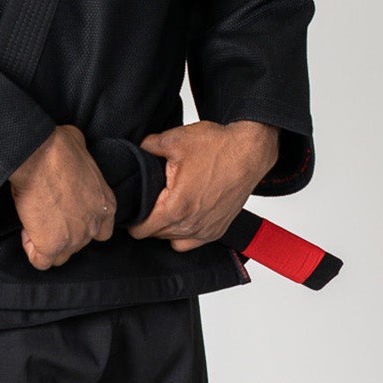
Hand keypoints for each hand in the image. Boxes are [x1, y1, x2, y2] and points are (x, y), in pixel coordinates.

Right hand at [8, 124, 117, 269]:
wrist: (39, 155)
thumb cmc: (58, 146)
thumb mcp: (82, 148)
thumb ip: (82, 161)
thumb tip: (72, 148)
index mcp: (106, 204)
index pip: (102, 231)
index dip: (81, 224)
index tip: (64, 212)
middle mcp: (94, 225)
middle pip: (78, 245)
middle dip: (61, 234)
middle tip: (45, 215)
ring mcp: (74, 238)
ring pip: (60, 257)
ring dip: (46, 244)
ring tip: (33, 223)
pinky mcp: (52, 245)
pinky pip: (41, 262)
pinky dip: (31, 250)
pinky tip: (26, 231)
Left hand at [125, 120, 279, 250]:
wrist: (250, 152)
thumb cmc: (218, 147)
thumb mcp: (175, 140)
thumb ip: (148, 147)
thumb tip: (137, 151)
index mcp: (176, 207)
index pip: (141, 230)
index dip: (132, 220)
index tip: (132, 209)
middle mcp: (191, 224)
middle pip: (155, 235)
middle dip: (149, 220)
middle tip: (151, 200)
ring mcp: (206, 230)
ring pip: (173, 240)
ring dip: (166, 228)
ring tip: (167, 206)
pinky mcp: (218, 230)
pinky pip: (191, 243)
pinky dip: (184, 234)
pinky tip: (183, 216)